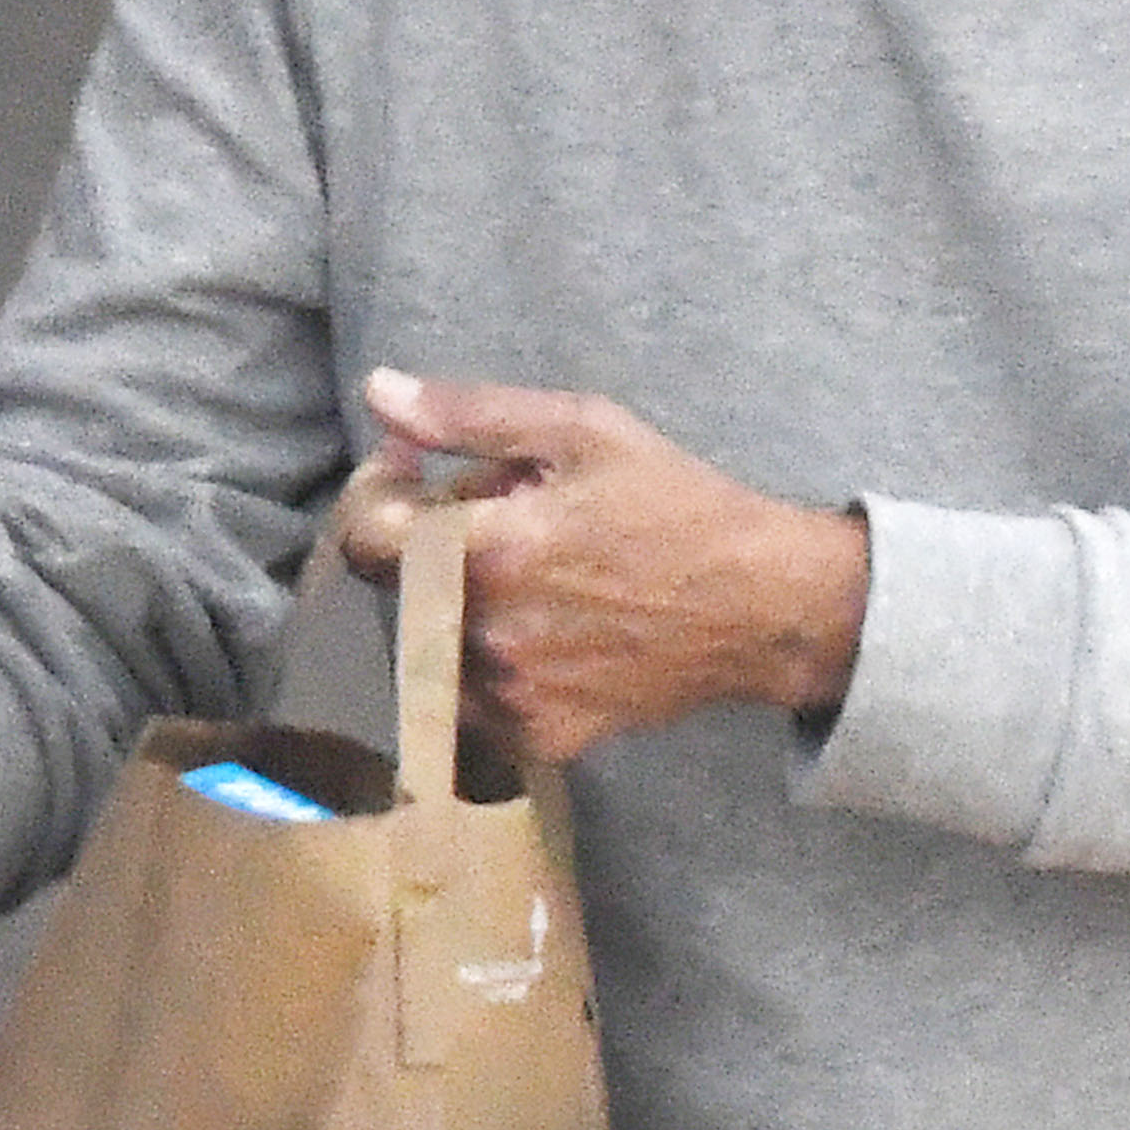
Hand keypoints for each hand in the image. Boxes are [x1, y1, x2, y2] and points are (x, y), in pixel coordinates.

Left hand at [337, 368, 867, 765]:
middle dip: (428, 543)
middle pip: (399, 587)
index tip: (408, 472)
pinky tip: (542, 625)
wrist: (764, 607)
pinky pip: (473, 700)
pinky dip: (485, 661)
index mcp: (490, 551)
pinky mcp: (541, 737)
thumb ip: (470, 414)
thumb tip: (377, 393)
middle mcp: (488, 634)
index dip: (374, 494)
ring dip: (453, 603)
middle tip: (496, 514)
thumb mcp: (583, 430)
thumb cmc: (678, 505)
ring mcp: (513, 695)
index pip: (364, 537)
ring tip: (526, 570)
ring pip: (431, 644)